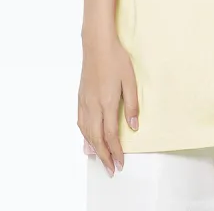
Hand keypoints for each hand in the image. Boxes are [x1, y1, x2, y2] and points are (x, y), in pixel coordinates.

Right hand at [78, 31, 139, 176]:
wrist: (97, 44)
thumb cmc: (116, 59)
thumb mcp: (131, 80)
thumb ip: (132, 105)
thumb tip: (133, 126)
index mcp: (108, 103)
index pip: (111, 135)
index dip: (116, 151)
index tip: (120, 163)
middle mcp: (94, 106)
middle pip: (97, 138)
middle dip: (104, 156)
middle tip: (111, 169)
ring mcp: (85, 102)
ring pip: (87, 132)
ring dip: (93, 148)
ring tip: (99, 159)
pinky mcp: (81, 97)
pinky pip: (80, 122)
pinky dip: (84, 135)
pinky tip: (87, 139)